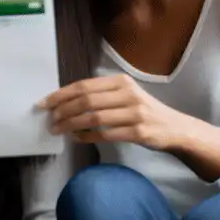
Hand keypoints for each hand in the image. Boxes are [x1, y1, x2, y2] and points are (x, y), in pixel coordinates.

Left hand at [38, 74, 183, 151]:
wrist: (175, 128)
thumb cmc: (145, 111)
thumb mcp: (126, 95)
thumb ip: (102, 95)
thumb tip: (66, 101)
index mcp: (121, 81)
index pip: (84, 86)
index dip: (61, 94)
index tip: (44, 103)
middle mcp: (128, 94)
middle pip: (86, 100)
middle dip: (63, 110)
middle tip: (49, 120)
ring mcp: (134, 113)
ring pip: (93, 117)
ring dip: (71, 124)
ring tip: (58, 130)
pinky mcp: (138, 132)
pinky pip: (105, 134)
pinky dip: (87, 137)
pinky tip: (76, 138)